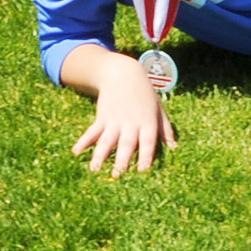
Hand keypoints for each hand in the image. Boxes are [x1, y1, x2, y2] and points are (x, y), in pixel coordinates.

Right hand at [71, 59, 175, 176]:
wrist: (123, 73)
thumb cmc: (144, 93)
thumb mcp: (159, 108)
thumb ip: (165, 128)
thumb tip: (174, 148)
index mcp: (147, 122)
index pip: (147, 142)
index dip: (145, 156)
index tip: (143, 171)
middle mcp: (130, 123)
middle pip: (125, 144)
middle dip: (121, 161)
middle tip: (117, 176)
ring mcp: (114, 121)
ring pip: (106, 141)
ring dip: (99, 156)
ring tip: (94, 170)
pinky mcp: (101, 118)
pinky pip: (92, 132)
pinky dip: (83, 142)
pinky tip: (75, 152)